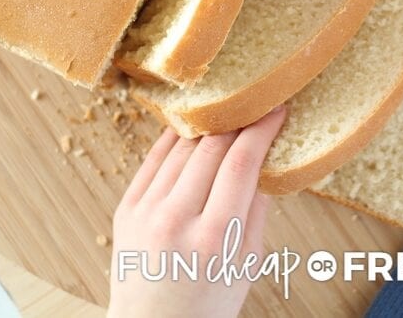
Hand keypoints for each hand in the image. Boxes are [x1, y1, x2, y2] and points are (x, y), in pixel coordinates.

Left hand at [107, 107, 285, 317]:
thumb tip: (267, 158)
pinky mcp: (125, 208)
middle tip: (256, 104)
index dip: (262, 130)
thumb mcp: (247, 264)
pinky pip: (154, 159)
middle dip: (238, 120)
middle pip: (211, 148)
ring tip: (229, 113)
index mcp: (214, 238)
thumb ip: (257, 209)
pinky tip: (194, 129)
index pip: (241, 164)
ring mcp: (144, 212)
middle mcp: (175, 220)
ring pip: (181, 147)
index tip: (277, 111)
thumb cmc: (207, 303)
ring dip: (208, 126)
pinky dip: (176, 139)